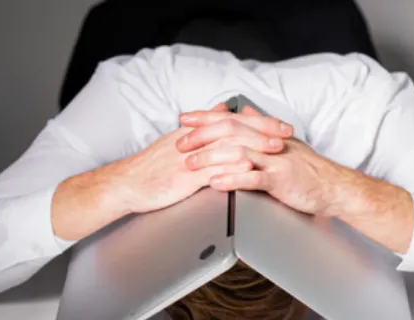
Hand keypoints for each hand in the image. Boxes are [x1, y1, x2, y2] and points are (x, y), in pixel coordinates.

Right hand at [111, 103, 294, 213]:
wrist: (126, 184)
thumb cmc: (151, 167)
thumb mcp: (177, 141)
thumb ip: (203, 125)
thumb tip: (221, 108)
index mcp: (196, 132)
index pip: (232, 120)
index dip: (258, 121)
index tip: (280, 124)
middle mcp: (195, 141)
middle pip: (235, 128)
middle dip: (264, 130)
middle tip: (286, 133)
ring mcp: (191, 159)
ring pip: (228, 147)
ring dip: (255, 146)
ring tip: (275, 148)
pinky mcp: (185, 178)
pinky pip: (212, 171)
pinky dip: (233, 168)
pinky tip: (249, 169)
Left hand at [179, 106, 359, 215]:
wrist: (333, 186)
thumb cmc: (309, 169)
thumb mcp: (283, 142)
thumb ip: (261, 126)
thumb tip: (244, 110)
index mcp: (267, 133)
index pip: (231, 119)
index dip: (206, 118)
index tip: (185, 118)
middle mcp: (269, 142)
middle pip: (230, 131)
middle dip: (201, 136)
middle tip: (179, 142)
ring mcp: (275, 160)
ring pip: (237, 153)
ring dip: (210, 158)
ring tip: (190, 164)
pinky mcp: (280, 180)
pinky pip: (252, 178)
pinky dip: (231, 179)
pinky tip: (215, 183)